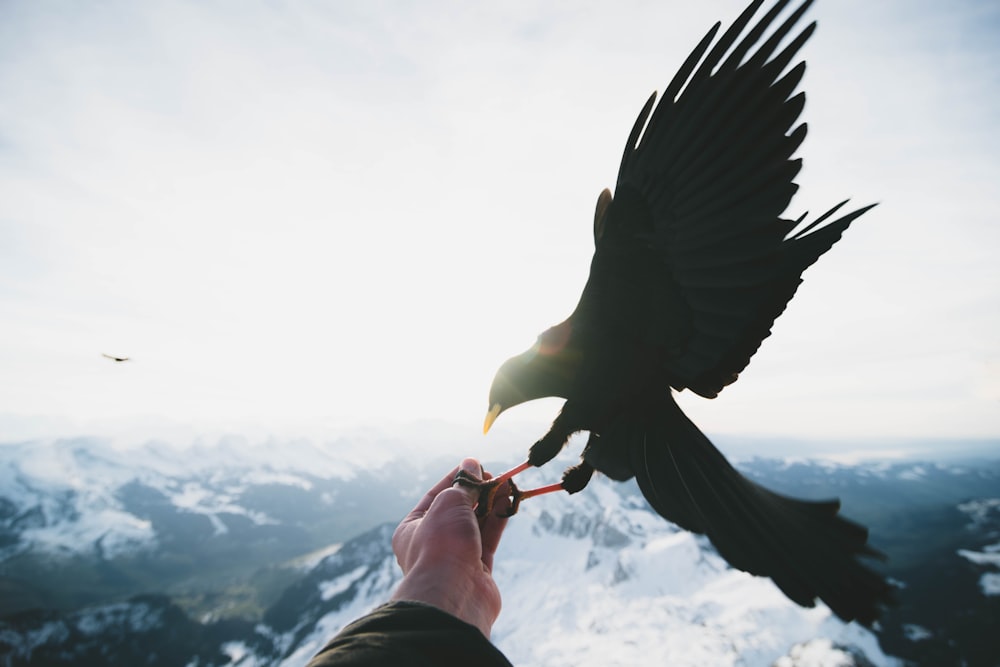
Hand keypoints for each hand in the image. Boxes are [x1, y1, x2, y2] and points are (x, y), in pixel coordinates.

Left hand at [391, 458, 510, 637]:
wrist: (454, 594)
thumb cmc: (441, 544)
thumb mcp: (449, 503)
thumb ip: (464, 485)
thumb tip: (472, 464)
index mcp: (412, 528)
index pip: (435, 495)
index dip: (456, 478)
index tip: (475, 464)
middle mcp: (431, 543)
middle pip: (458, 509)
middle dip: (477, 491)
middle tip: (495, 474)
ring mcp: (455, 557)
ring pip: (475, 523)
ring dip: (490, 503)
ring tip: (506, 484)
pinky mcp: (477, 570)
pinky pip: (488, 538)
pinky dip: (497, 520)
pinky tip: (508, 503)